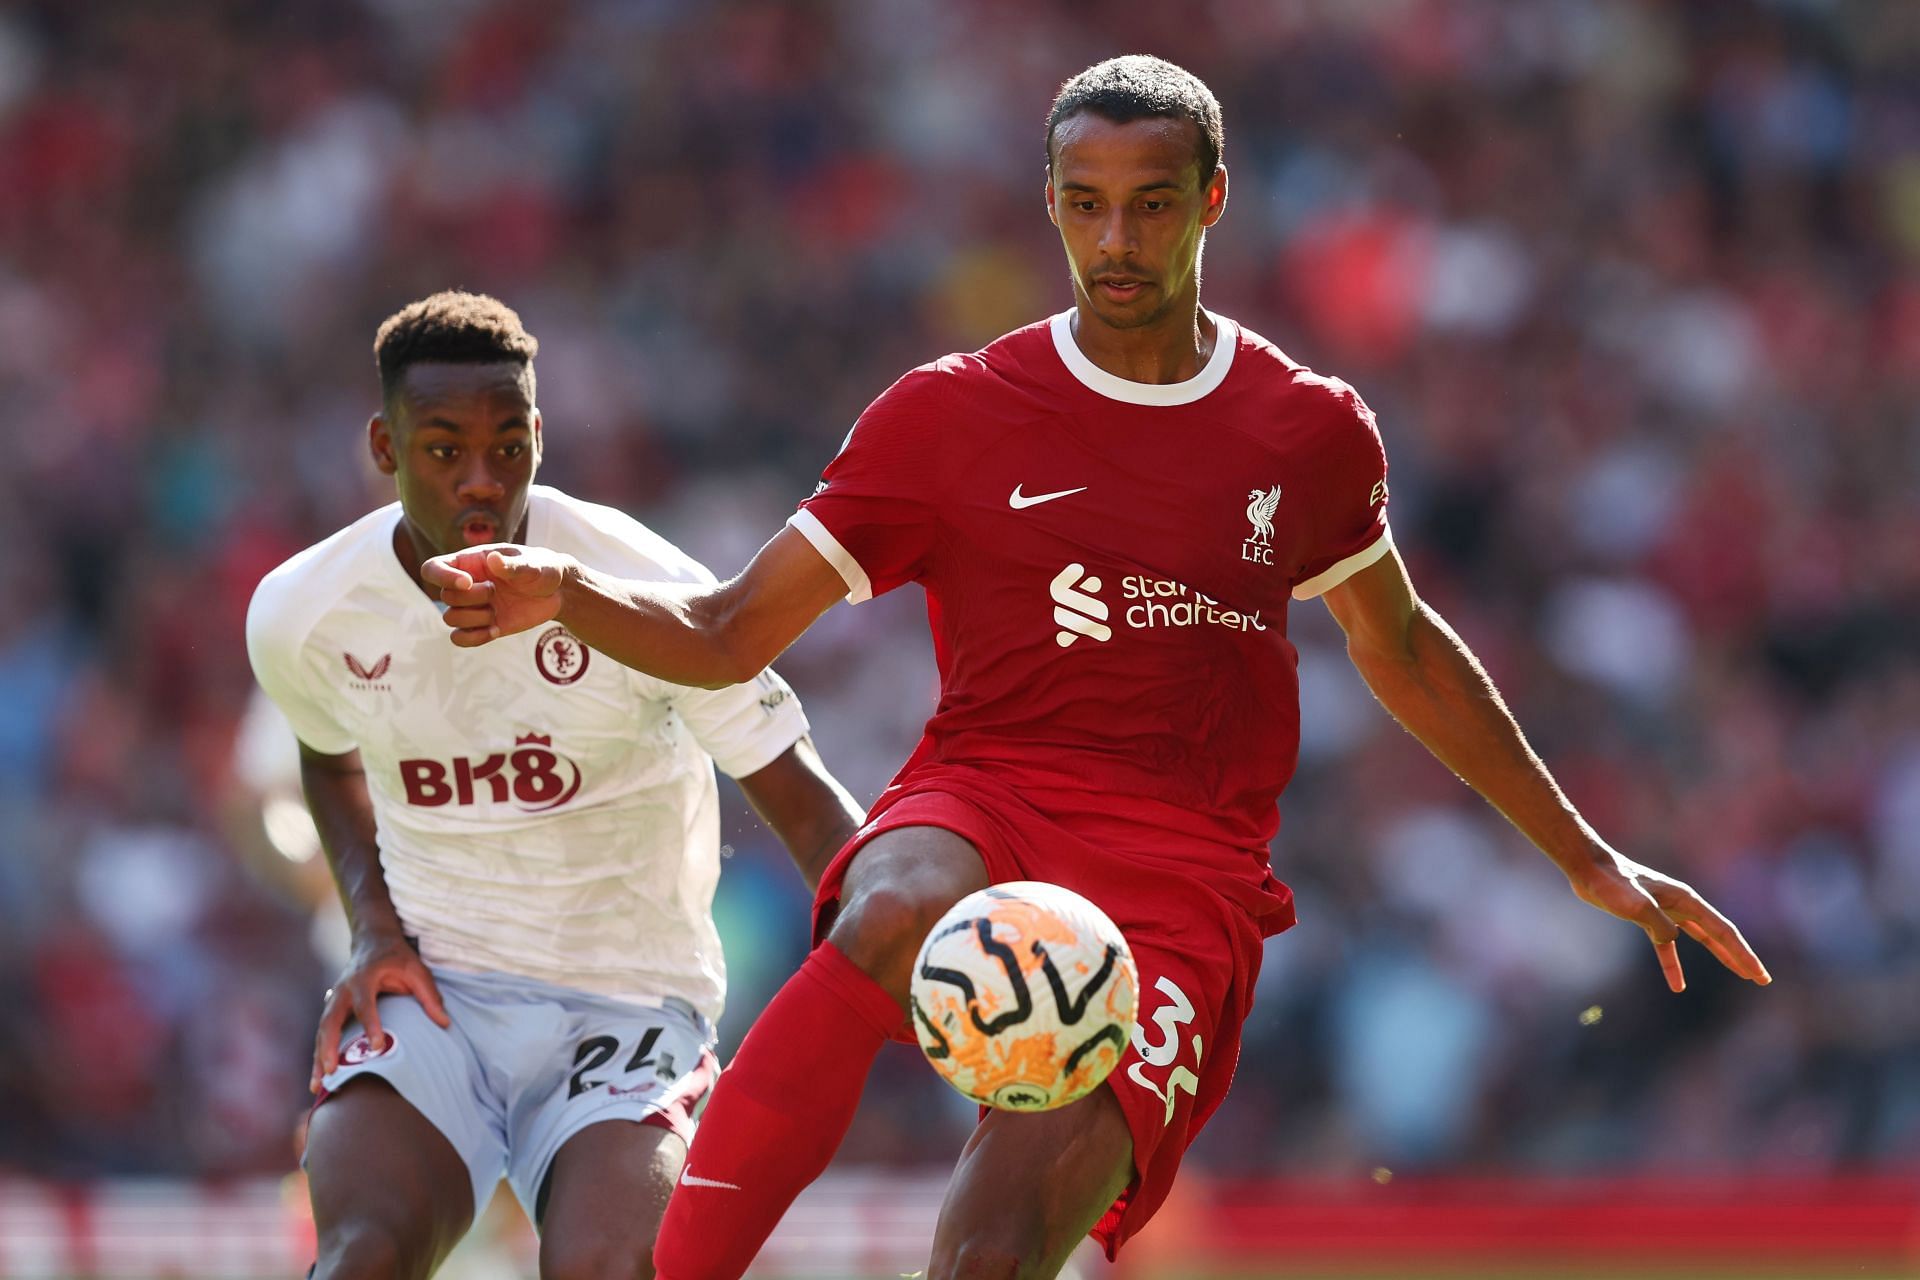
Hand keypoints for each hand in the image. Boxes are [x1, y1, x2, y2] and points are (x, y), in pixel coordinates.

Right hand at [311, 930, 450, 1091]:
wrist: (373, 941)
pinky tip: (318, 1079)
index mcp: (364, 978)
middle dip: (328, 1046)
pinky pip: (322, 1034)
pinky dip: (318, 1056)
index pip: (364, 1004)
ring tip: (316, 1085)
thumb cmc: (398, 958)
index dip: (370, 1025)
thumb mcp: (417, 970)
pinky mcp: (331, 1009)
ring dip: (318, 1057)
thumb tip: (444, 1023)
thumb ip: (430, 996)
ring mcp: (333, 1000)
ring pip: (321, 1030)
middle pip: (330, 1019)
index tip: (376, 1047)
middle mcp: (343, 990)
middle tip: (331, 1071)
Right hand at [420, 544, 573, 645]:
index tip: (468, 582)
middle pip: (444, 596)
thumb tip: (492, 560)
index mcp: (471, 562)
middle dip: (470, 598)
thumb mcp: (533, 564)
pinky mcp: (482, 626)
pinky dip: (474, 638)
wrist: (557, 593)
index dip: (442, 577)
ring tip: (496, 612)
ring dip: (474, 618)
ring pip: (449, 618)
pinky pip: (460, 638)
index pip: (433, 568)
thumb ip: (513, 565)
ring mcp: (473, 606)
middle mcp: (466, 584)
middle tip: (495, 592)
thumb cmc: (542, 569)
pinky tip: (496, 630)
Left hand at [1570, 850, 1770, 992]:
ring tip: (1740, 975)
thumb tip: (1673, 939)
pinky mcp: (1649, 917)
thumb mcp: (1637, 906)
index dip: (1742, 955)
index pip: (1723, 932)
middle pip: (1719, 935)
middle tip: (1761, 978)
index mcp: (1686, 901)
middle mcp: (1682, 905)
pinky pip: (1668, 945)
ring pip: (1701, 939)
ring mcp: (1667, 910)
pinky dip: (1673, 963)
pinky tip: (1677, 985)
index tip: (1757, 975)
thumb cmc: (1612, 883)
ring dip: (1720, 956)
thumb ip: (1659, 924)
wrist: (1589, 869)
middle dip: (1741, 957)